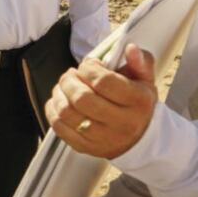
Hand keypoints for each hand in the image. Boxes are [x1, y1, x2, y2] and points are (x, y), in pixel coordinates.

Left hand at [45, 44, 156, 158]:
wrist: (140, 138)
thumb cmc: (137, 103)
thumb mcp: (145, 80)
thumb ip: (140, 61)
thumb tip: (130, 48)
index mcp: (138, 102)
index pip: (103, 82)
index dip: (89, 69)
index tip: (88, 65)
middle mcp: (122, 123)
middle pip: (82, 99)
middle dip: (70, 80)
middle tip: (71, 74)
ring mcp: (103, 139)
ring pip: (67, 113)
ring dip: (59, 93)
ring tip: (64, 86)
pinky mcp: (86, 148)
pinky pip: (59, 127)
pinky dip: (53, 109)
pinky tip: (60, 100)